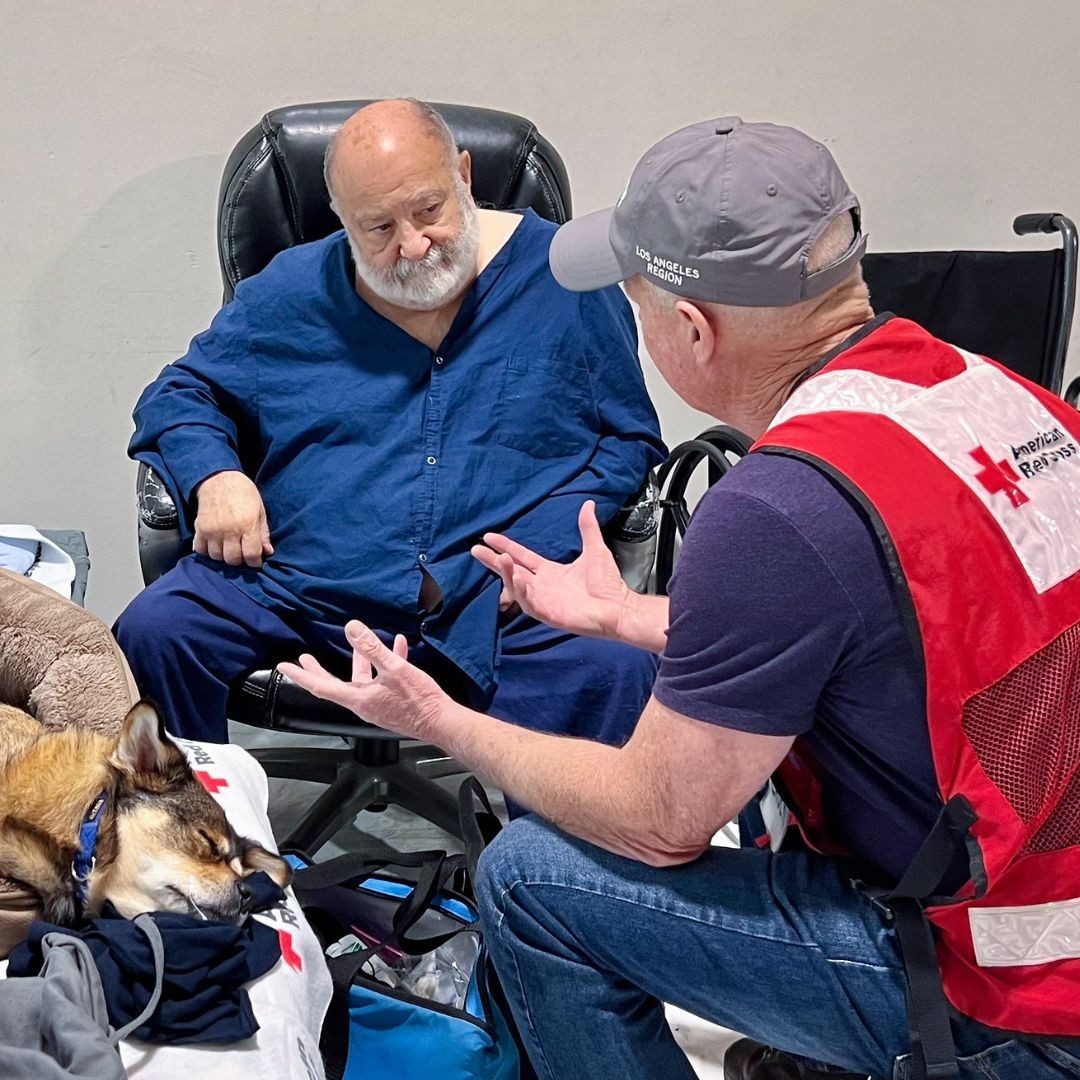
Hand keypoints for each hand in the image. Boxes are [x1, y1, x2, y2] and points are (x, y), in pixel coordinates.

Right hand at [193, 471, 273, 566]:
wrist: (219, 479)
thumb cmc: (244, 493)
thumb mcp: (260, 511)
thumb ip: (263, 533)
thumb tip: (268, 552)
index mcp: (247, 525)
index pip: (251, 555)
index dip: (255, 562)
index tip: (255, 561)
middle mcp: (229, 530)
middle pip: (233, 559)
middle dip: (240, 560)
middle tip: (242, 554)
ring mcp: (212, 530)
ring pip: (217, 557)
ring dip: (223, 556)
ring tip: (229, 548)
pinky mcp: (200, 528)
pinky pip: (200, 549)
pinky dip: (207, 551)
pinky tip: (214, 545)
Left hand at [277, 622, 450, 741]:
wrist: (441, 721)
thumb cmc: (419, 700)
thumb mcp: (395, 669)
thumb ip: (372, 648)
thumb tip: (352, 628)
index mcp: (358, 698)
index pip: (320, 686)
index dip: (301, 674)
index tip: (284, 666)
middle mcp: (364, 703)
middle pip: (335, 684)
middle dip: (319, 670)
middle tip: (304, 659)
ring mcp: (378, 703)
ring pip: (362, 678)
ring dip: (360, 660)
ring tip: (360, 643)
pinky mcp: (393, 701)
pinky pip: (384, 679)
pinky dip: (387, 662)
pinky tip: (399, 647)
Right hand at [471, 500, 630, 638]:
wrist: (618, 607)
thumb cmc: (607, 584)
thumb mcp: (594, 550)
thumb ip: (587, 528)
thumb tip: (588, 504)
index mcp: (549, 572)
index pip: (522, 556)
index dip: (505, 546)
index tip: (488, 536)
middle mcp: (542, 585)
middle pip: (511, 571)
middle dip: (493, 561)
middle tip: (476, 549)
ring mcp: (543, 600)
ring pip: (516, 586)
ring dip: (506, 572)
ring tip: (499, 558)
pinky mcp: (547, 613)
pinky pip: (528, 602)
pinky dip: (521, 589)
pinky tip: (516, 577)